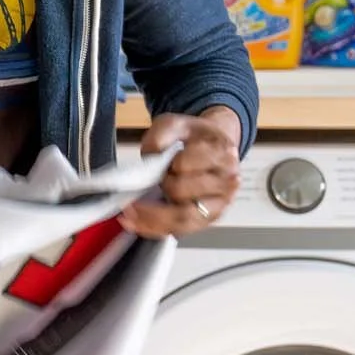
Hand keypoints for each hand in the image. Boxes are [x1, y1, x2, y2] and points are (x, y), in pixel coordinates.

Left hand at [123, 108, 243, 238]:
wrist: (212, 148)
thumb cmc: (194, 139)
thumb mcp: (175, 123)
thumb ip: (161, 133)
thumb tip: (152, 154)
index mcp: (222, 154)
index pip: (186, 165)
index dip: (169, 164)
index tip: (164, 160)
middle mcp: (226, 183)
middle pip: (182, 193)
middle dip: (160, 186)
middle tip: (151, 180)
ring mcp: (217, 205)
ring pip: (182, 218)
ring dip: (151, 216)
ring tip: (129, 211)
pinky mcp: (205, 220)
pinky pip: (179, 230)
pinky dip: (154, 228)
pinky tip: (135, 223)